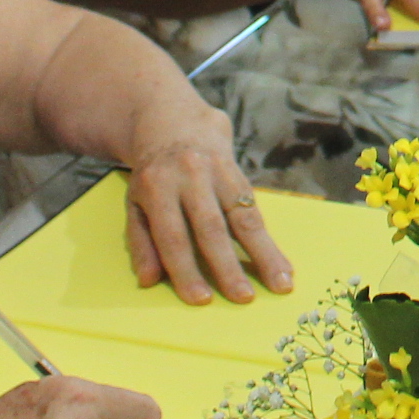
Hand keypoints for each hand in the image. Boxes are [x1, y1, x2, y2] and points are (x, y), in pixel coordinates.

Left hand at [120, 99, 292, 304]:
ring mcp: (217, 172)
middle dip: (228, 265)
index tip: (200, 299)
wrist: (173, 119)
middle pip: (211, 228)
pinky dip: (270, 240)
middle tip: (243, 298)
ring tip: (281, 283)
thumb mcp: (134, 202)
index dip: (186, 269)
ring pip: (243, 216)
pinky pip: (256, 208)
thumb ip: (141, 242)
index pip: (172, 235)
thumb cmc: (152, 173)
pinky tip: (284, 263)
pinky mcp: (238, 171)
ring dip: (264, 253)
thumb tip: (149, 281)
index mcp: (156, 187)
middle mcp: (189, 177)